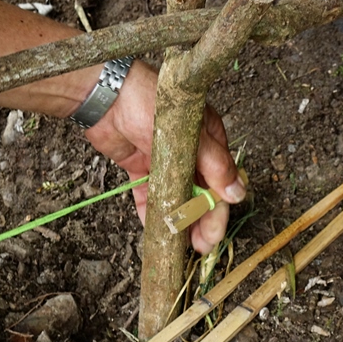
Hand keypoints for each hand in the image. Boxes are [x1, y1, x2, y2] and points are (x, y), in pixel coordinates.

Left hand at [84, 61, 245, 253]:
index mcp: (210, 140)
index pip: (220, 182)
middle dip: (200, 222)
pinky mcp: (142, 167)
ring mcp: (166, 161)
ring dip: (178, 221)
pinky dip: (152, 212)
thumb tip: (237, 193)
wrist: (105, 94)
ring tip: (178, 245)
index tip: (212, 234)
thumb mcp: (189, 134)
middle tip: (198, 247)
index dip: (218, 211)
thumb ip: (214, 165)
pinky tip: (154, 231)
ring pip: (176, 197)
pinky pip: (150, 194)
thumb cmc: (151, 103)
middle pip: (200, 193)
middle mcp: (191, 152)